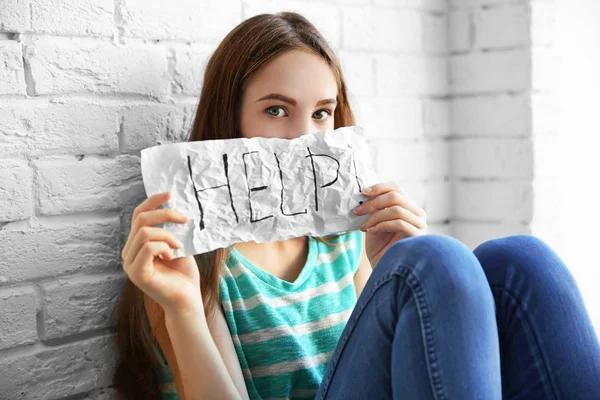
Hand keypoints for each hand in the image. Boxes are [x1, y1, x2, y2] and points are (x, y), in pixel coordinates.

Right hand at [121, 192, 202, 314]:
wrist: (187, 300)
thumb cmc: (184, 275)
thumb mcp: (178, 244)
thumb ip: (170, 229)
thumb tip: (174, 206)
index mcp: (136, 245)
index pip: (138, 214)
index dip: (152, 201)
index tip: (170, 194)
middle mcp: (129, 253)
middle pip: (140, 219)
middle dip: (165, 214)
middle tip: (185, 219)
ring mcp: (130, 264)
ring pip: (144, 232)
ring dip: (167, 235)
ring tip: (179, 246)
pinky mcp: (137, 273)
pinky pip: (148, 248)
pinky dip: (164, 247)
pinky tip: (173, 256)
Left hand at [354, 182, 427, 266]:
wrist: (384, 269)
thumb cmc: (379, 247)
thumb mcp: (374, 222)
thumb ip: (374, 208)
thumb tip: (364, 194)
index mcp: (407, 207)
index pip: (396, 188)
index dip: (379, 187)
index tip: (363, 193)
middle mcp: (417, 214)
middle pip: (396, 196)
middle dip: (373, 202)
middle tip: (357, 211)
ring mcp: (420, 225)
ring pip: (397, 209)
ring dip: (375, 216)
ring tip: (363, 226)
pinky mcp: (418, 236)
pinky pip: (399, 223)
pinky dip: (381, 225)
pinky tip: (370, 231)